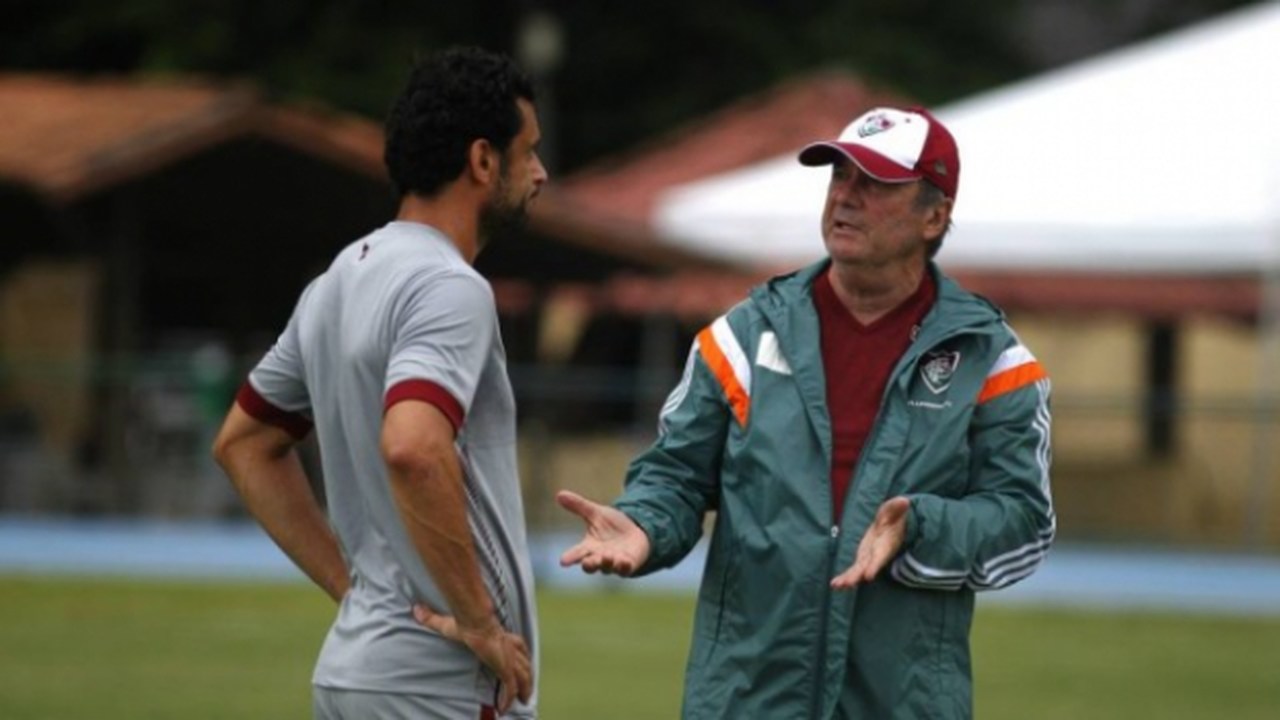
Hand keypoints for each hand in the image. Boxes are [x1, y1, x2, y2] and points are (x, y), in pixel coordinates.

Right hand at [412, 604, 532, 713]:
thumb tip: (416, 609)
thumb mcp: (447, 623)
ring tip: (523, 700)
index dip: (520, 653)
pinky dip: (508, 699)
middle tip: (527, 686)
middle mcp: (509, 648)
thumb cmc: (465, 622)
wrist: (474, 622)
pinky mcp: (505, 667)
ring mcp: (509, 658)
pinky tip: (503, 708)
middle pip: (525, 662)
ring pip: (524, 676)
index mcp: (501, 637)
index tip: (520, 660)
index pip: (518, 644)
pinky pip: (510, 688)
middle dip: (527, 675)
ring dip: (525, 689)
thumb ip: (432, 618)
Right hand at [556, 490, 651, 575]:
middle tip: (586, 562)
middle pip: (590, 565)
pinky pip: (625, 569)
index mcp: (589, 547)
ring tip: (606, 556)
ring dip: (606, 563)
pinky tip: (624, 561)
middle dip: (589, 564)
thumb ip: (578, 506)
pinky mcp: (628, 564)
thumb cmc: (612, 525)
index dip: (570, 558)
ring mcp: (614, 563)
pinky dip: (624, 566)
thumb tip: (559, 494)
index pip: (576, 554)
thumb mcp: (595, 513)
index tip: (563, 561)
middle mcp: (599, 558)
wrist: (635, 530)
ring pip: (607, 568)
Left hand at [831, 496, 910, 590]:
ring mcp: (869, 558)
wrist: (893, 525)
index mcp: (886, 544)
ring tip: (836, 586)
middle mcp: (877, 554)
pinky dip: (845, 577)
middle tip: (848, 583)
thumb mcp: (895, 509)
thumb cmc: (894, 517)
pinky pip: (853, 569)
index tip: (868, 576)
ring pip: (858, 571)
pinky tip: (834, 585)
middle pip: (867, 567)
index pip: (880, 556)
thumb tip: (904, 502)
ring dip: (848, 579)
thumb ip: (897, 507)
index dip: (874, 565)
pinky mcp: (862, 559)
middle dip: (857, 575)